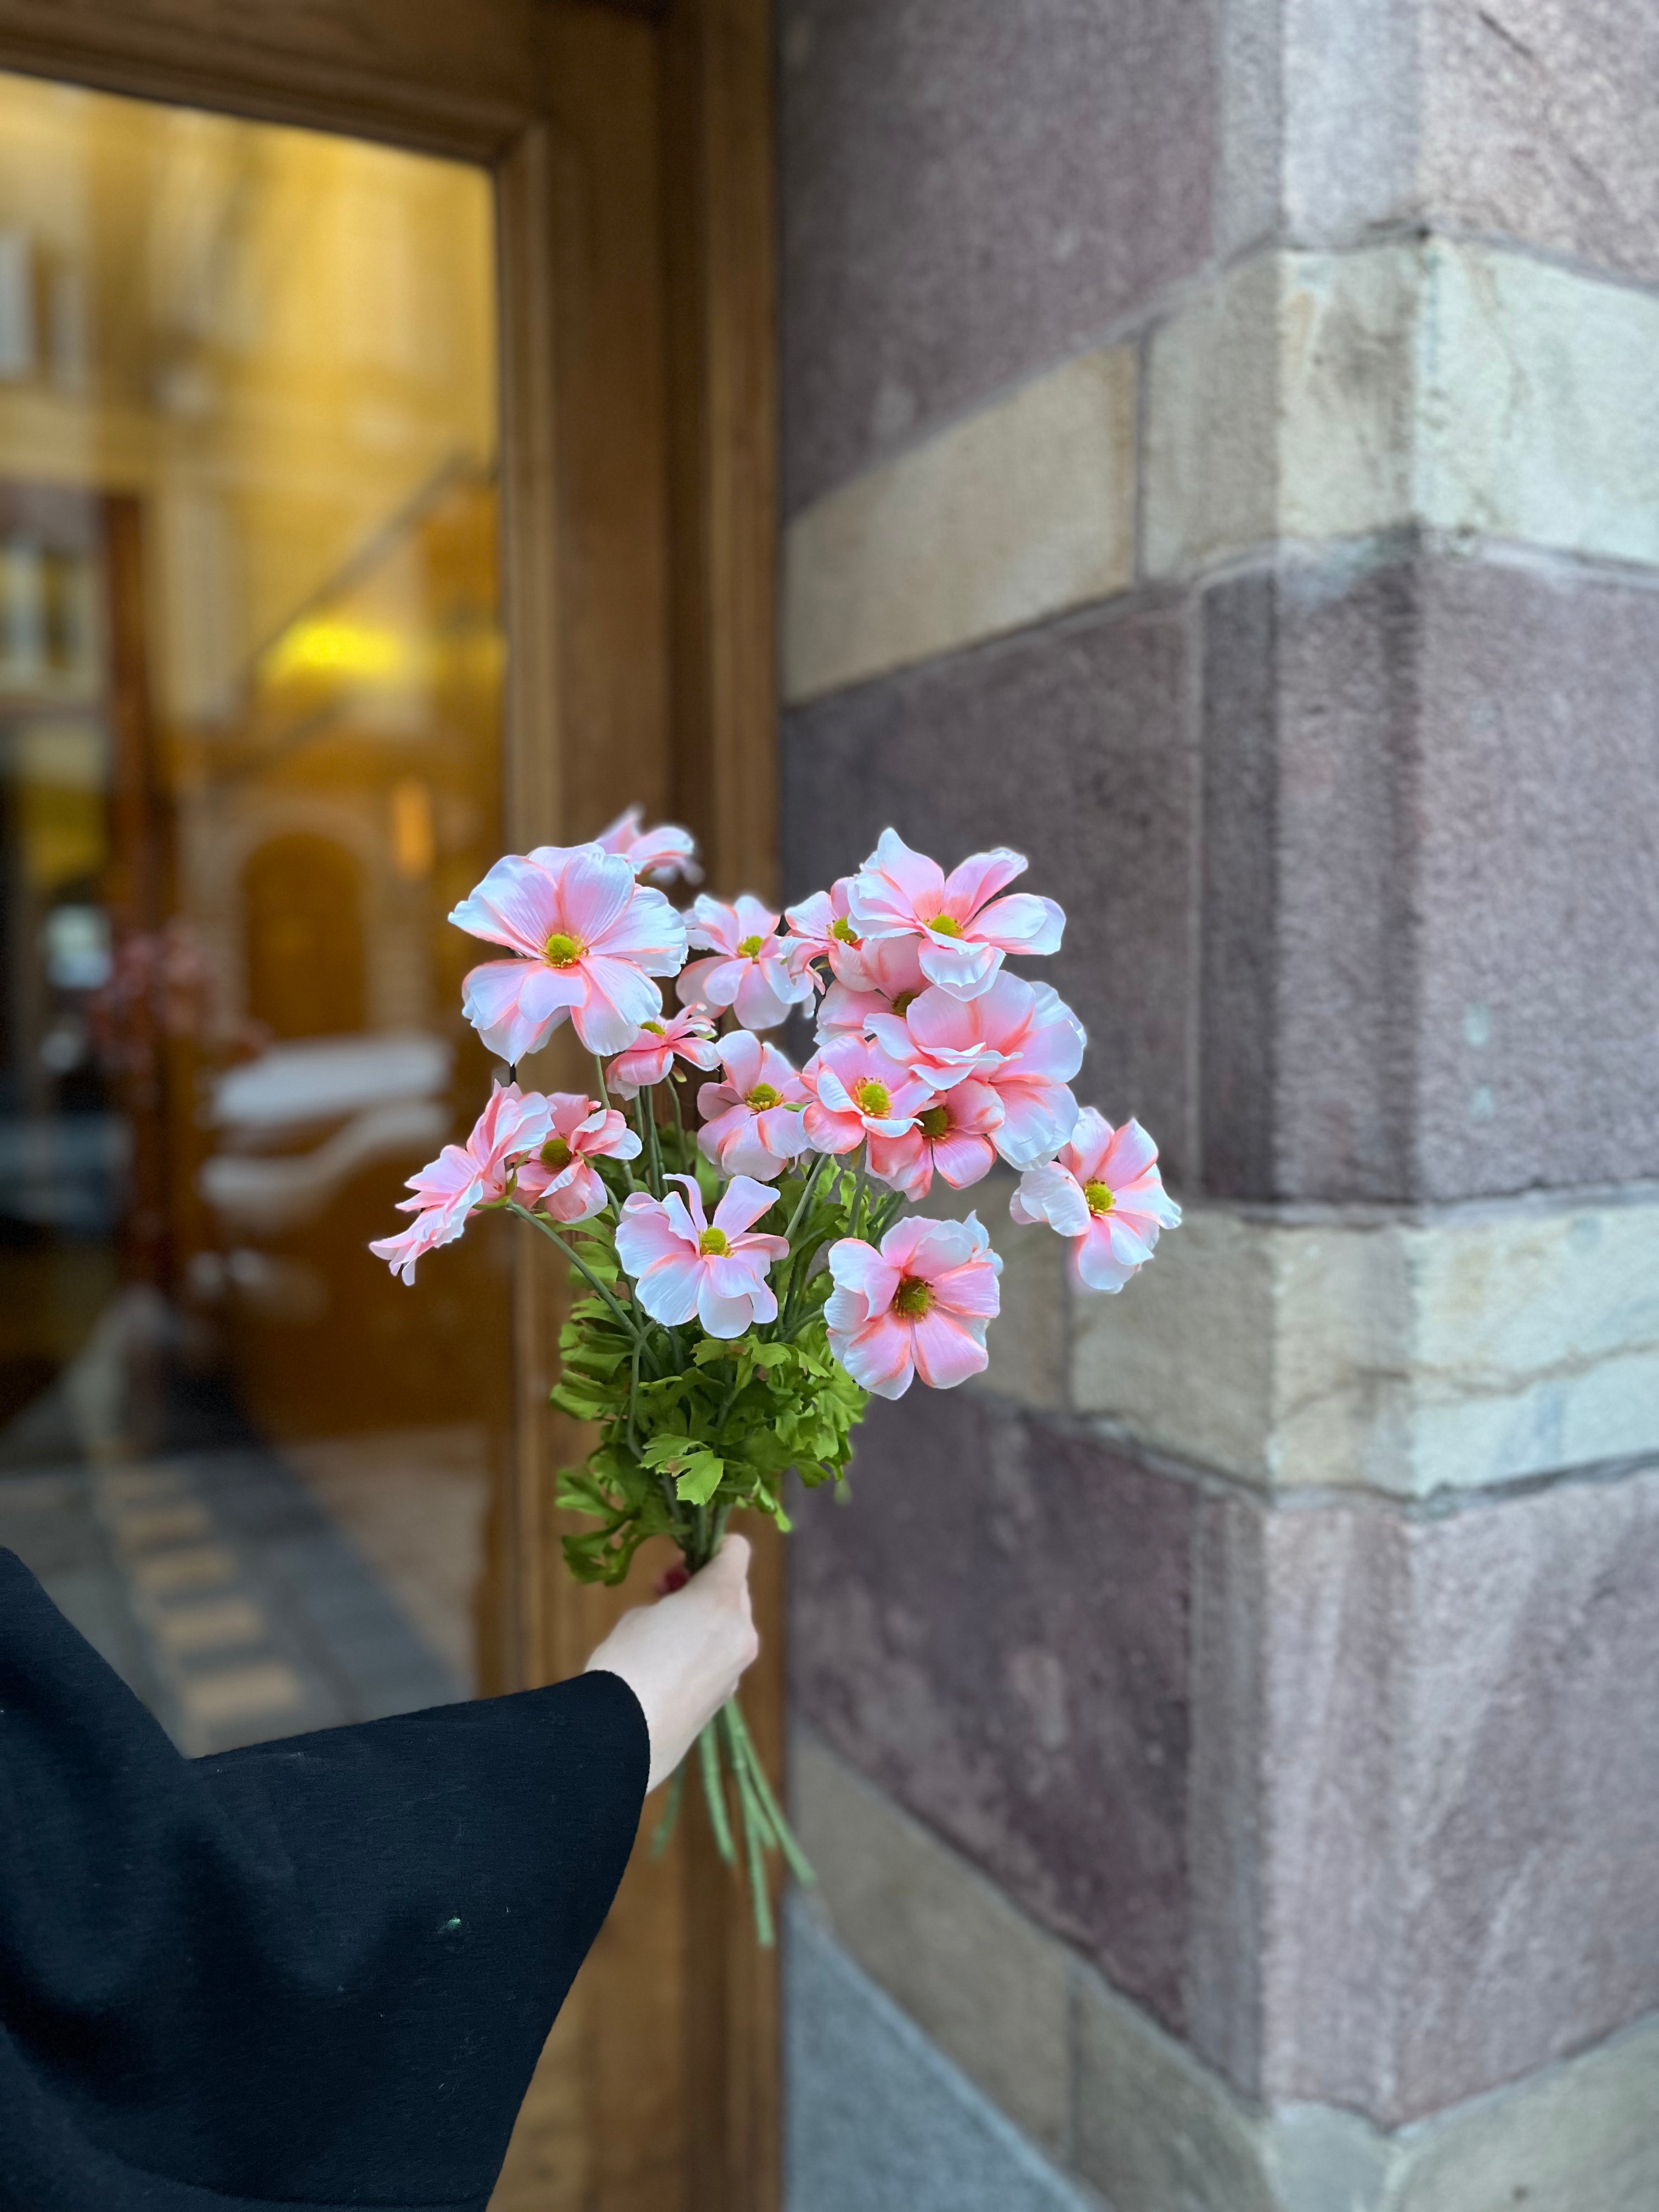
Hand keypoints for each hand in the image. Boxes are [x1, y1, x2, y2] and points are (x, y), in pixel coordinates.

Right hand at [584, 1535, 759, 1791]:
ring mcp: (737, 1667)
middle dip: (705, 1585)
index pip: (736, 1550)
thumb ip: (672, 1599)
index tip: (680, 1561)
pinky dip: (705, 1650)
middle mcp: (741, 1631)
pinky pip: (722, 1657)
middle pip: (734, 1589)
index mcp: (720, 1600)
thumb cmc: (624, 1663)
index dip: (710, 1547)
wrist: (622, 1736)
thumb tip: (681, 1606)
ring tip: (663, 1630)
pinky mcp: (727, 1696)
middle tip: (665, 1592)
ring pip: (731, 1625)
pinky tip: (669, 1665)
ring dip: (706, 1618)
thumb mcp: (641, 1613)